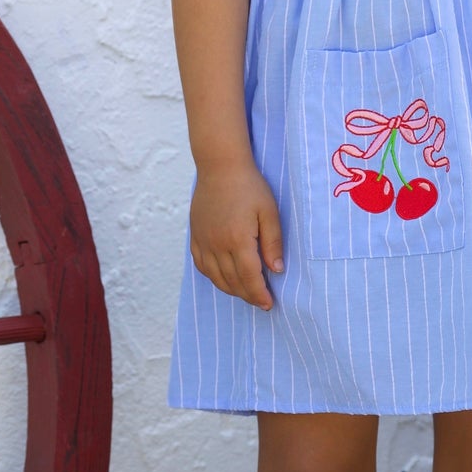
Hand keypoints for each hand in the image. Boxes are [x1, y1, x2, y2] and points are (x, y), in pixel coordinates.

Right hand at [189, 160, 283, 310]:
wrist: (220, 167)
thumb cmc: (249, 186)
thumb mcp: (269, 212)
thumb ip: (273, 242)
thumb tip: (276, 270)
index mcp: (238, 239)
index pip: (249, 277)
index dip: (259, 293)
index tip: (268, 303)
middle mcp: (217, 244)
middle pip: (232, 281)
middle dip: (248, 295)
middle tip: (261, 302)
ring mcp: (203, 241)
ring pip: (215, 277)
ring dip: (231, 290)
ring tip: (246, 293)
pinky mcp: (195, 237)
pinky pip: (201, 266)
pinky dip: (213, 277)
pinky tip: (224, 279)